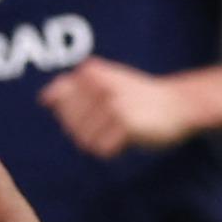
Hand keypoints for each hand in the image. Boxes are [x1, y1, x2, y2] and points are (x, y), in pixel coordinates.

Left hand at [39, 58, 198, 158]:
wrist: (179, 104)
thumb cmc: (138, 96)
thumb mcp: (104, 83)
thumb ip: (72, 89)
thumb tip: (43, 99)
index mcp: (90, 71)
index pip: (59, 105)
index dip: (77, 115)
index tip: (101, 107)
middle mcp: (99, 84)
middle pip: (71, 125)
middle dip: (90, 130)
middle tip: (115, 121)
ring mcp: (113, 103)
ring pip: (85, 140)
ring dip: (104, 141)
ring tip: (122, 128)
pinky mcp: (126, 123)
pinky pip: (103, 150)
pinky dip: (115, 149)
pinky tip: (130, 137)